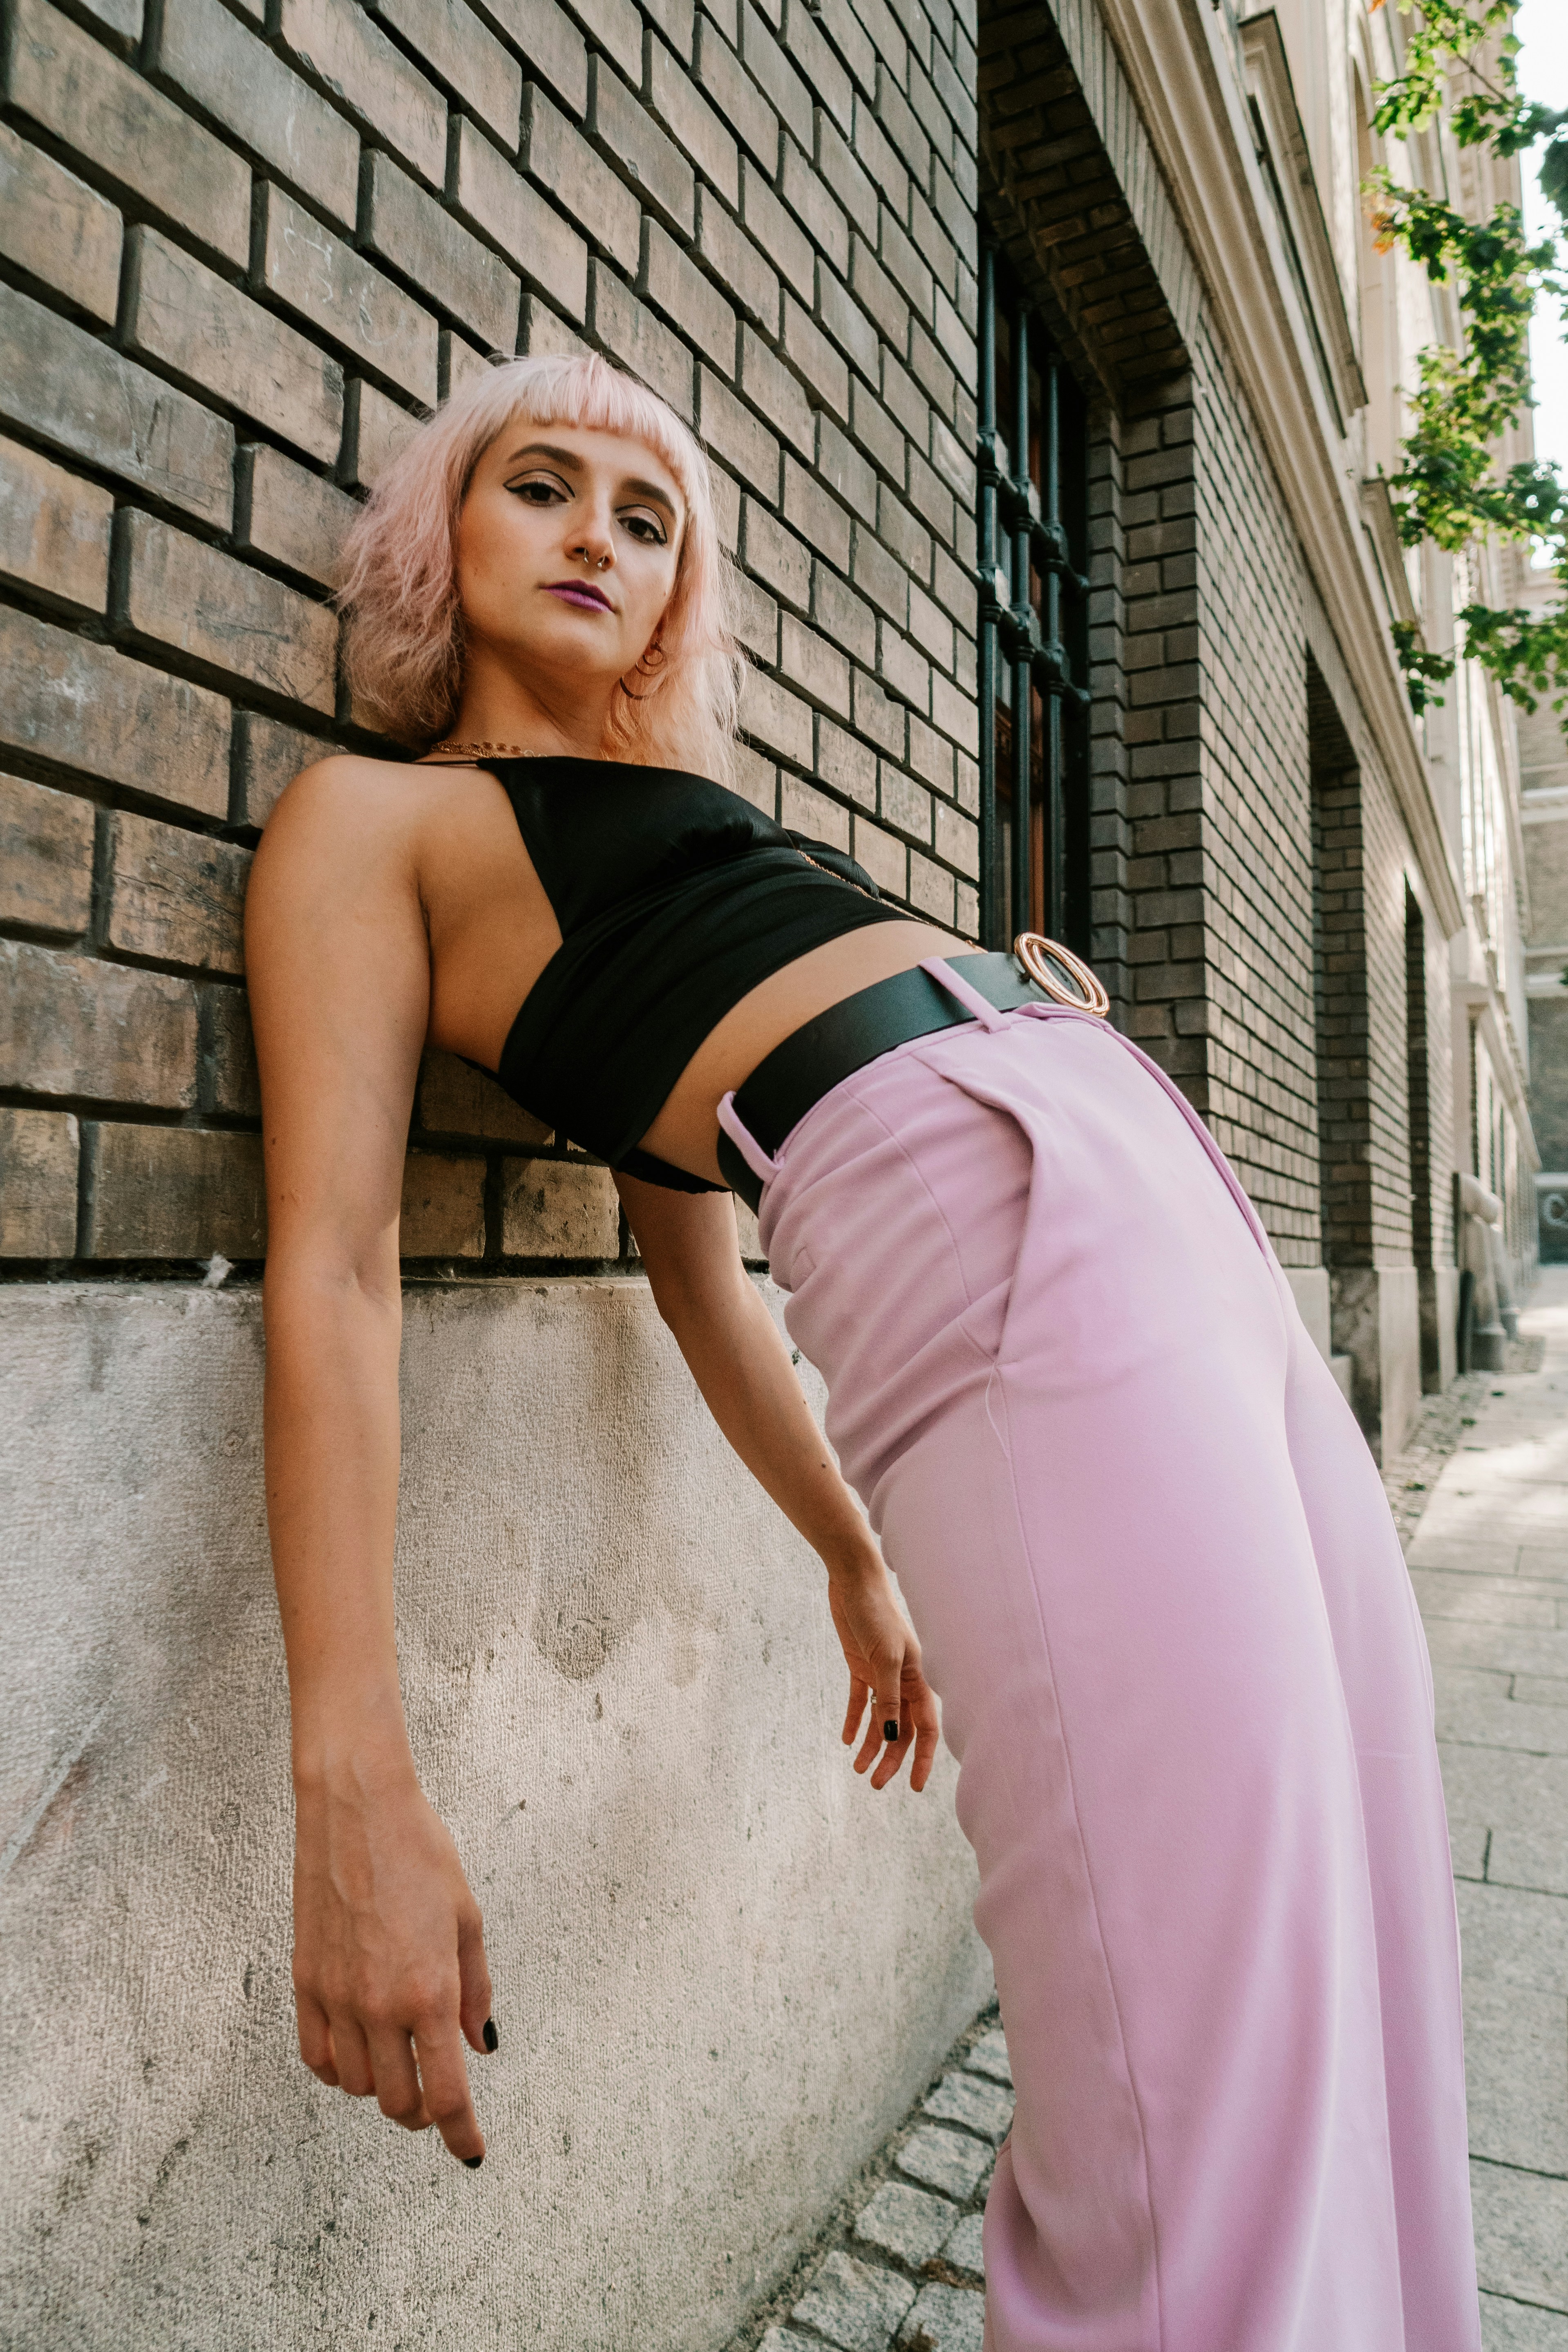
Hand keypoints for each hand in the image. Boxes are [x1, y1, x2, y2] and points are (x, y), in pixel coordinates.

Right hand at [291, 1756, 494, 2165]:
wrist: (356, 1809)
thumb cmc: (419, 1852)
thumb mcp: (467, 1918)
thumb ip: (475, 1989)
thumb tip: (480, 2044)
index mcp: (428, 1991)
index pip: (446, 2093)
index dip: (461, 2134)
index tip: (471, 2152)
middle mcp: (379, 2005)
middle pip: (399, 2102)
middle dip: (424, 2112)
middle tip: (439, 2095)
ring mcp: (336, 1997)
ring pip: (356, 2086)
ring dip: (383, 2089)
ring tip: (402, 2061)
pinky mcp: (305, 1982)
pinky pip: (317, 2057)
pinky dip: (339, 2070)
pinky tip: (358, 2050)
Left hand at [826, 1557, 940, 1792]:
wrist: (853, 1579)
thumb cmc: (875, 1612)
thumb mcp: (884, 1657)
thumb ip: (889, 1696)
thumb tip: (892, 1735)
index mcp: (918, 1677)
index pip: (925, 1727)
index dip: (921, 1757)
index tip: (913, 1786)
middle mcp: (903, 1679)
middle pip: (901, 1729)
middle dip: (891, 1758)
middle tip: (874, 1783)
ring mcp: (881, 1673)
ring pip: (880, 1719)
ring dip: (871, 1745)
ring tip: (857, 1769)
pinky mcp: (860, 1665)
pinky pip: (860, 1701)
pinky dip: (854, 1720)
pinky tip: (846, 1739)